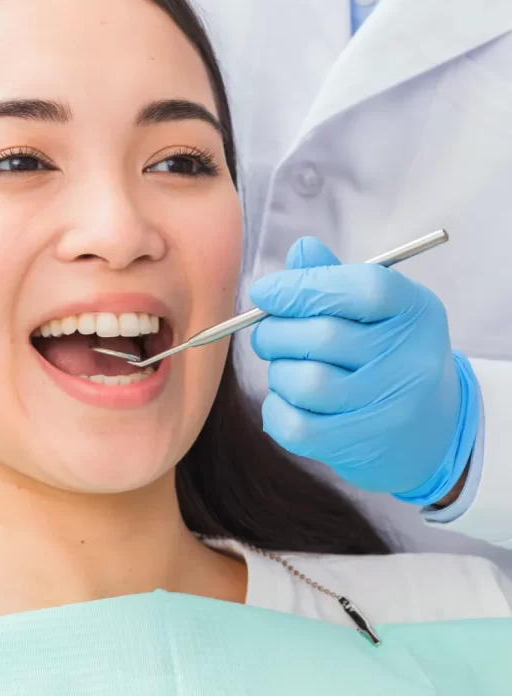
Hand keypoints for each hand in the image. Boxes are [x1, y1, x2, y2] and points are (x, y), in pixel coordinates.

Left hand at [249, 237, 478, 503]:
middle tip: (267, 335)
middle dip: (276, 332)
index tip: (264, 292)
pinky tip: (287, 401)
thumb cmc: (389, 356)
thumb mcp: (378, 311)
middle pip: (323, 336)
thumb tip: (301, 250)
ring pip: (304, 382)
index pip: (361, 287)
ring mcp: (391, 408)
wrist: (430, 432)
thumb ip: (337, 280)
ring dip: (279, 373)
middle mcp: (411, 360)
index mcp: (416, 313)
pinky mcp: (364, 445)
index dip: (302, 286)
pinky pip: (297, 425)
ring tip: (287, 370)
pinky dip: (277, 409)